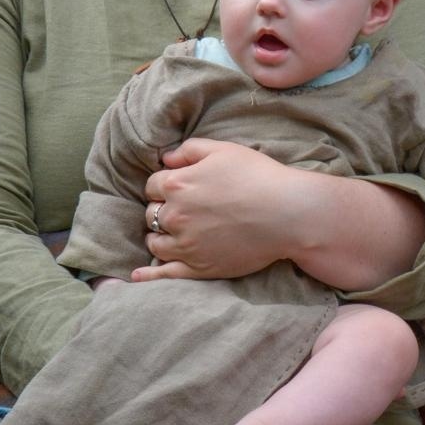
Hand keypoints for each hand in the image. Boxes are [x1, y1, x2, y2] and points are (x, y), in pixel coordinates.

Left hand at [132, 139, 301, 282]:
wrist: (286, 214)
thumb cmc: (258, 176)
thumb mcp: (223, 150)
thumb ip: (189, 150)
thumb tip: (166, 158)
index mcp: (176, 184)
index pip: (153, 185)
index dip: (164, 184)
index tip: (178, 186)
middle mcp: (175, 216)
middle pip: (151, 213)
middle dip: (162, 209)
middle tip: (181, 209)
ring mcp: (185, 245)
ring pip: (156, 241)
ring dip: (160, 235)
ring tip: (174, 233)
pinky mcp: (198, 268)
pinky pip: (164, 273)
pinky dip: (148, 274)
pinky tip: (138, 274)